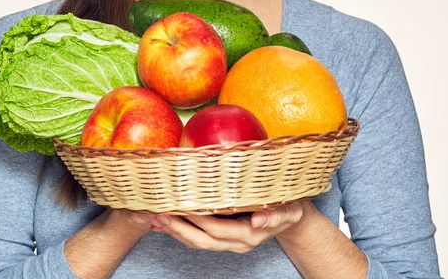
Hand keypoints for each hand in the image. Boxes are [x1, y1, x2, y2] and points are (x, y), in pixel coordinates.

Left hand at [149, 201, 310, 252]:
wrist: (291, 219)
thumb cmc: (290, 209)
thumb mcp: (290, 210)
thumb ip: (276, 215)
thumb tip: (259, 219)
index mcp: (249, 234)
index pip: (216, 229)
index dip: (196, 219)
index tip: (179, 205)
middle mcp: (237, 242)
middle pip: (202, 240)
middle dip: (179, 229)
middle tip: (159, 215)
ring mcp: (229, 242)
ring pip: (197, 241)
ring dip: (176, 231)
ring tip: (156, 218)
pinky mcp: (224, 237)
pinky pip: (199, 237)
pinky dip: (182, 230)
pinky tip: (168, 220)